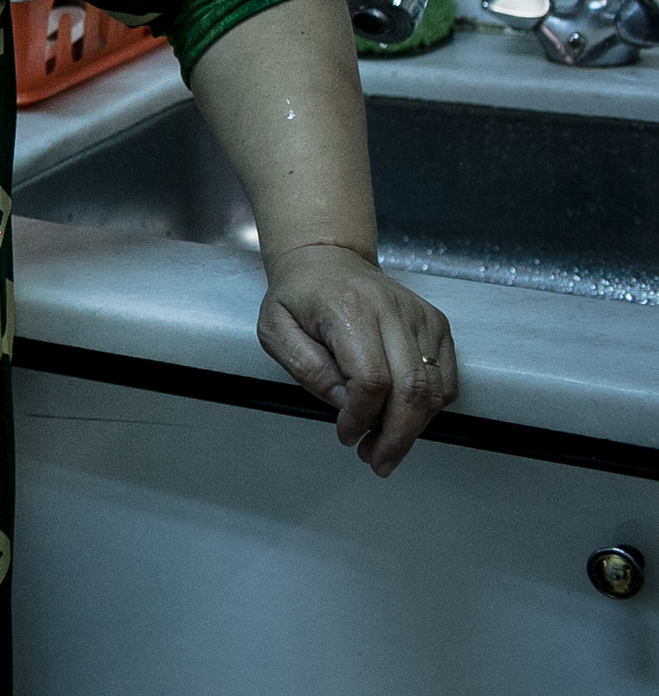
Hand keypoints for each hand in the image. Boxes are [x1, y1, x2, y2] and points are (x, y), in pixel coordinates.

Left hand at [257, 242, 455, 476]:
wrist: (327, 259)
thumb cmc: (298, 296)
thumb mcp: (275, 330)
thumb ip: (306, 369)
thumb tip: (345, 404)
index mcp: (349, 309)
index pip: (371, 379)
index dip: (362, 417)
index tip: (346, 435)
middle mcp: (392, 310)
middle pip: (411, 389)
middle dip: (396, 436)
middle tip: (378, 461)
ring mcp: (420, 316)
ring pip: (433, 389)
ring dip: (413, 428)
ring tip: (386, 446)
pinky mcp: (436, 324)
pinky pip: (446, 379)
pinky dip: (430, 407)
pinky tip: (403, 417)